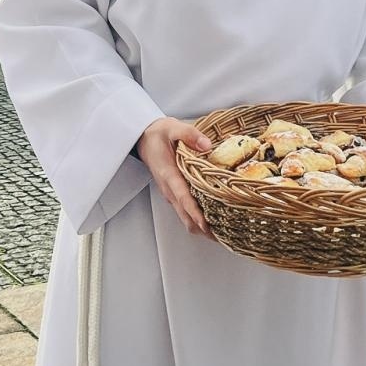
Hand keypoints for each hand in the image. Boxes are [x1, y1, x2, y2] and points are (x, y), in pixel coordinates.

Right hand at [135, 117, 212, 235]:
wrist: (142, 137)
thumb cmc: (157, 134)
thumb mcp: (172, 128)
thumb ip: (189, 134)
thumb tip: (206, 145)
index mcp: (169, 174)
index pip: (183, 198)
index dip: (194, 213)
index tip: (205, 225)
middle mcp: (169, 188)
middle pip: (185, 216)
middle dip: (202, 229)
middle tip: (223, 237)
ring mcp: (170, 193)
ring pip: (185, 217)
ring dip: (200, 227)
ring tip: (221, 233)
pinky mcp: (173, 193)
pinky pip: (185, 211)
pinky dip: (197, 219)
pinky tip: (210, 220)